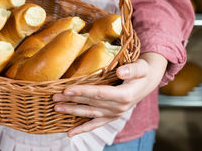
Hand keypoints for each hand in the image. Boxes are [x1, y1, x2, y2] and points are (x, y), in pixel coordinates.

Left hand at [52, 52, 166, 136]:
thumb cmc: (142, 72)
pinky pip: (95, 124)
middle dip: (72, 100)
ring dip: (72, 111)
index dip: (83, 91)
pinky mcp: (111, 117)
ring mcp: (114, 114)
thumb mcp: (141, 67)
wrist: (147, 82)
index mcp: (125, 95)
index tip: (67, 90)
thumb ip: (132, 69)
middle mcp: (119, 108)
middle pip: (91, 103)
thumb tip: (121, 72)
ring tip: (57, 108)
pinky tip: (70, 133)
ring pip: (90, 113)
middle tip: (55, 97)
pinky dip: (83, 129)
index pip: (99, 93)